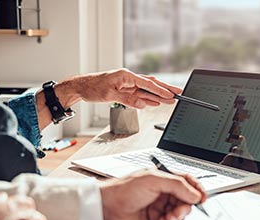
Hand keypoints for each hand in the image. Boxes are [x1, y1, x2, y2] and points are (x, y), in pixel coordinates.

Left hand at [57, 68, 182, 107]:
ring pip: (147, 90)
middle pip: (151, 84)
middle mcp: (129, 78)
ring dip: (159, 95)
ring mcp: (127, 84)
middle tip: (179, 93)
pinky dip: (148, 99)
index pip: (147, 83)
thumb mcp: (110, 95)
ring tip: (172, 99)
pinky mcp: (125, 90)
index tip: (170, 95)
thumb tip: (143, 104)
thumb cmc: (92, 88)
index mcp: (126, 75)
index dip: (160, 90)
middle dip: (165, 89)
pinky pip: (139, 95)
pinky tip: (156, 102)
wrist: (81, 87)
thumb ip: (128, 100)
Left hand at [99, 169, 205, 219]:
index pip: (187, 181)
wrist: (107, 207)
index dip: (197, 189)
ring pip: (179, 211)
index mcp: (163, 177)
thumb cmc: (124, 189)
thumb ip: (177, 185)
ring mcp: (159, 205)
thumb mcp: (153, 180)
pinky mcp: (154, 219)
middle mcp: (162, 191)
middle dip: (186, 206)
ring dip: (178, 215)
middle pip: (185, 199)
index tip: (202, 198)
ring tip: (169, 217)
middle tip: (179, 210)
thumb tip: (194, 194)